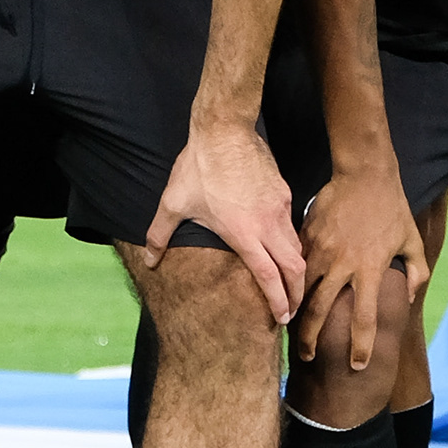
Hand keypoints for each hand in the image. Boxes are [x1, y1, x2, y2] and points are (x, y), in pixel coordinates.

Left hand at [147, 117, 302, 320]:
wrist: (224, 129)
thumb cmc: (198, 166)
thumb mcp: (173, 202)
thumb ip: (159, 235)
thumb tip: (150, 260)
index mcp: (245, 233)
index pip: (270, 277)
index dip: (278, 301)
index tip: (281, 318)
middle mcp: (268, 224)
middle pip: (295, 268)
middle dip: (297, 293)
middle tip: (292, 310)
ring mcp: (279, 207)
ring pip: (297, 247)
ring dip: (296, 269)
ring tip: (290, 284)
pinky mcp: (284, 192)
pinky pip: (292, 225)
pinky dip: (291, 243)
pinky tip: (281, 247)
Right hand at [294, 161, 420, 368]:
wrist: (364, 173)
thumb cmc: (391, 208)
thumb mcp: (412, 240)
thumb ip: (416, 273)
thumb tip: (409, 299)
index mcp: (370, 270)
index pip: (364, 318)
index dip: (360, 346)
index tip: (357, 365)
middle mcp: (343, 264)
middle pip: (320, 311)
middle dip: (311, 339)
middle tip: (307, 357)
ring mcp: (321, 250)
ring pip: (301, 290)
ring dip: (295, 314)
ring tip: (291, 330)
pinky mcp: (307, 236)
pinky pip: (296, 264)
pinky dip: (291, 282)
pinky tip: (286, 294)